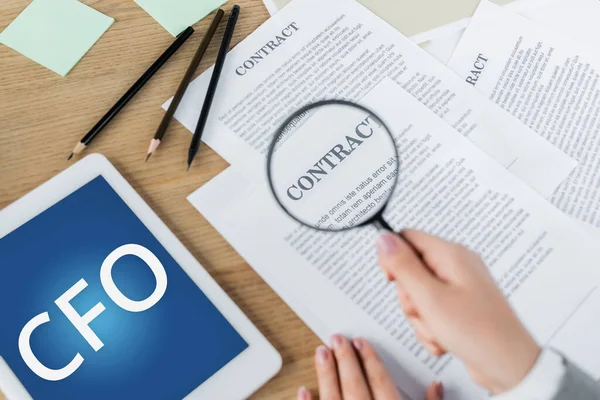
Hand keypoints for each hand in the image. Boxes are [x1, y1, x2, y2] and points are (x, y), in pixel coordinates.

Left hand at [297, 335, 442, 399]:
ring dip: (326, 375)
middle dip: (346, 360)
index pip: (381, 383)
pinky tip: (303, 390)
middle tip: (338, 338)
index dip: (371, 360)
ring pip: (334, 399)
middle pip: (355, 386)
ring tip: (321, 352)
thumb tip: (437, 386)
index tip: (361, 342)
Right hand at [376, 230, 540, 393]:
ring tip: (437, 329)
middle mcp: (456, 267)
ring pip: (418, 295)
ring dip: (420, 317)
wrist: (509, 367)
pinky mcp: (460, 306)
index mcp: (451, 255)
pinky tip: (444, 338)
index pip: (407, 238)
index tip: (393, 280)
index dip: (393, 258)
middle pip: (410, 270)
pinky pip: (431, 311)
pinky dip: (431, 327)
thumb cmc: (478, 332)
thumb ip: (403, 266)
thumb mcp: (429, 297)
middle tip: (424, 310)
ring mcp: (459, 287)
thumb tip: (383, 238)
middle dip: (409, 297)